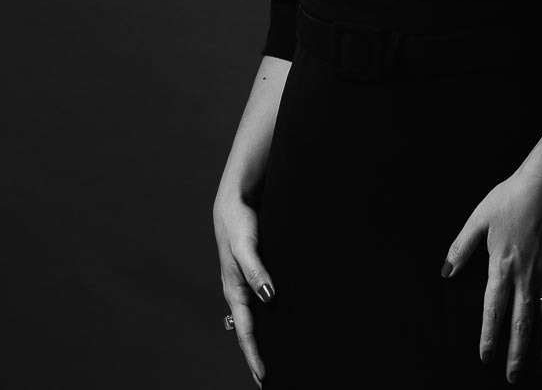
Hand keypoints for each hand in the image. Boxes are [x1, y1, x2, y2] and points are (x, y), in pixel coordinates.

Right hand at [213, 192, 275, 387]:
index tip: (264, 376)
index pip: (245, 330)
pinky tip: (274, 324)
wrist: (234, 202)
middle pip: (247, 331)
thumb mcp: (245, 246)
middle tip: (267, 380)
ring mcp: (244, 284)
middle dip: (256, 355)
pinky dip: (264, 320)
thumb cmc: (238, 223)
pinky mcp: (252, 275)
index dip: (254, 354)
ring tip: (272, 360)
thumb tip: (268, 297)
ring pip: (253, 320)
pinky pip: (258, 306)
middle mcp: (238, 291)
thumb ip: (256, 270)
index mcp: (233, 289)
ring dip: (260, 340)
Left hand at [440, 172, 541, 382]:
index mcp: (502, 266)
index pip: (493, 311)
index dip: (489, 336)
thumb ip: (461, 247)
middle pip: (521, 324)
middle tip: (512, 377)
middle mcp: (526, 277)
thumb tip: (446, 272)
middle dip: (516, 354)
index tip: (486, 357)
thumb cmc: (509, 199)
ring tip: (540, 367)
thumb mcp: (478, 219)